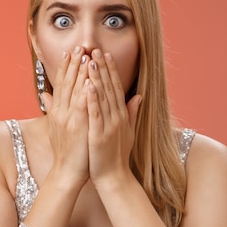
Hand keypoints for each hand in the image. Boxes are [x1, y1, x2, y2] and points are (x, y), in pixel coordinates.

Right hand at [41, 47, 90, 185]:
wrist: (67, 173)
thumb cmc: (66, 152)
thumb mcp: (55, 128)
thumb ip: (51, 109)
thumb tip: (45, 95)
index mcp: (58, 111)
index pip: (61, 84)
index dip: (66, 68)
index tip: (70, 52)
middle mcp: (61, 112)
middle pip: (66, 83)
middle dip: (73, 64)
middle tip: (78, 46)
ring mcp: (68, 119)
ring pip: (74, 91)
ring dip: (80, 72)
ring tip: (85, 55)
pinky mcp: (77, 127)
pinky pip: (81, 106)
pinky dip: (85, 92)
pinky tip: (90, 80)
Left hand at [86, 49, 141, 186]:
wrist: (114, 177)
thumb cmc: (118, 155)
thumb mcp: (128, 131)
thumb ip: (132, 113)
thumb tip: (139, 97)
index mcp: (121, 115)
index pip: (116, 88)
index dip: (111, 70)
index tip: (105, 55)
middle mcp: (117, 117)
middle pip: (109, 88)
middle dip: (102, 68)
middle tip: (95, 50)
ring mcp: (109, 126)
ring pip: (102, 98)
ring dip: (96, 78)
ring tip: (89, 61)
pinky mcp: (99, 135)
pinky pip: (95, 115)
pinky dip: (92, 100)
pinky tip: (87, 86)